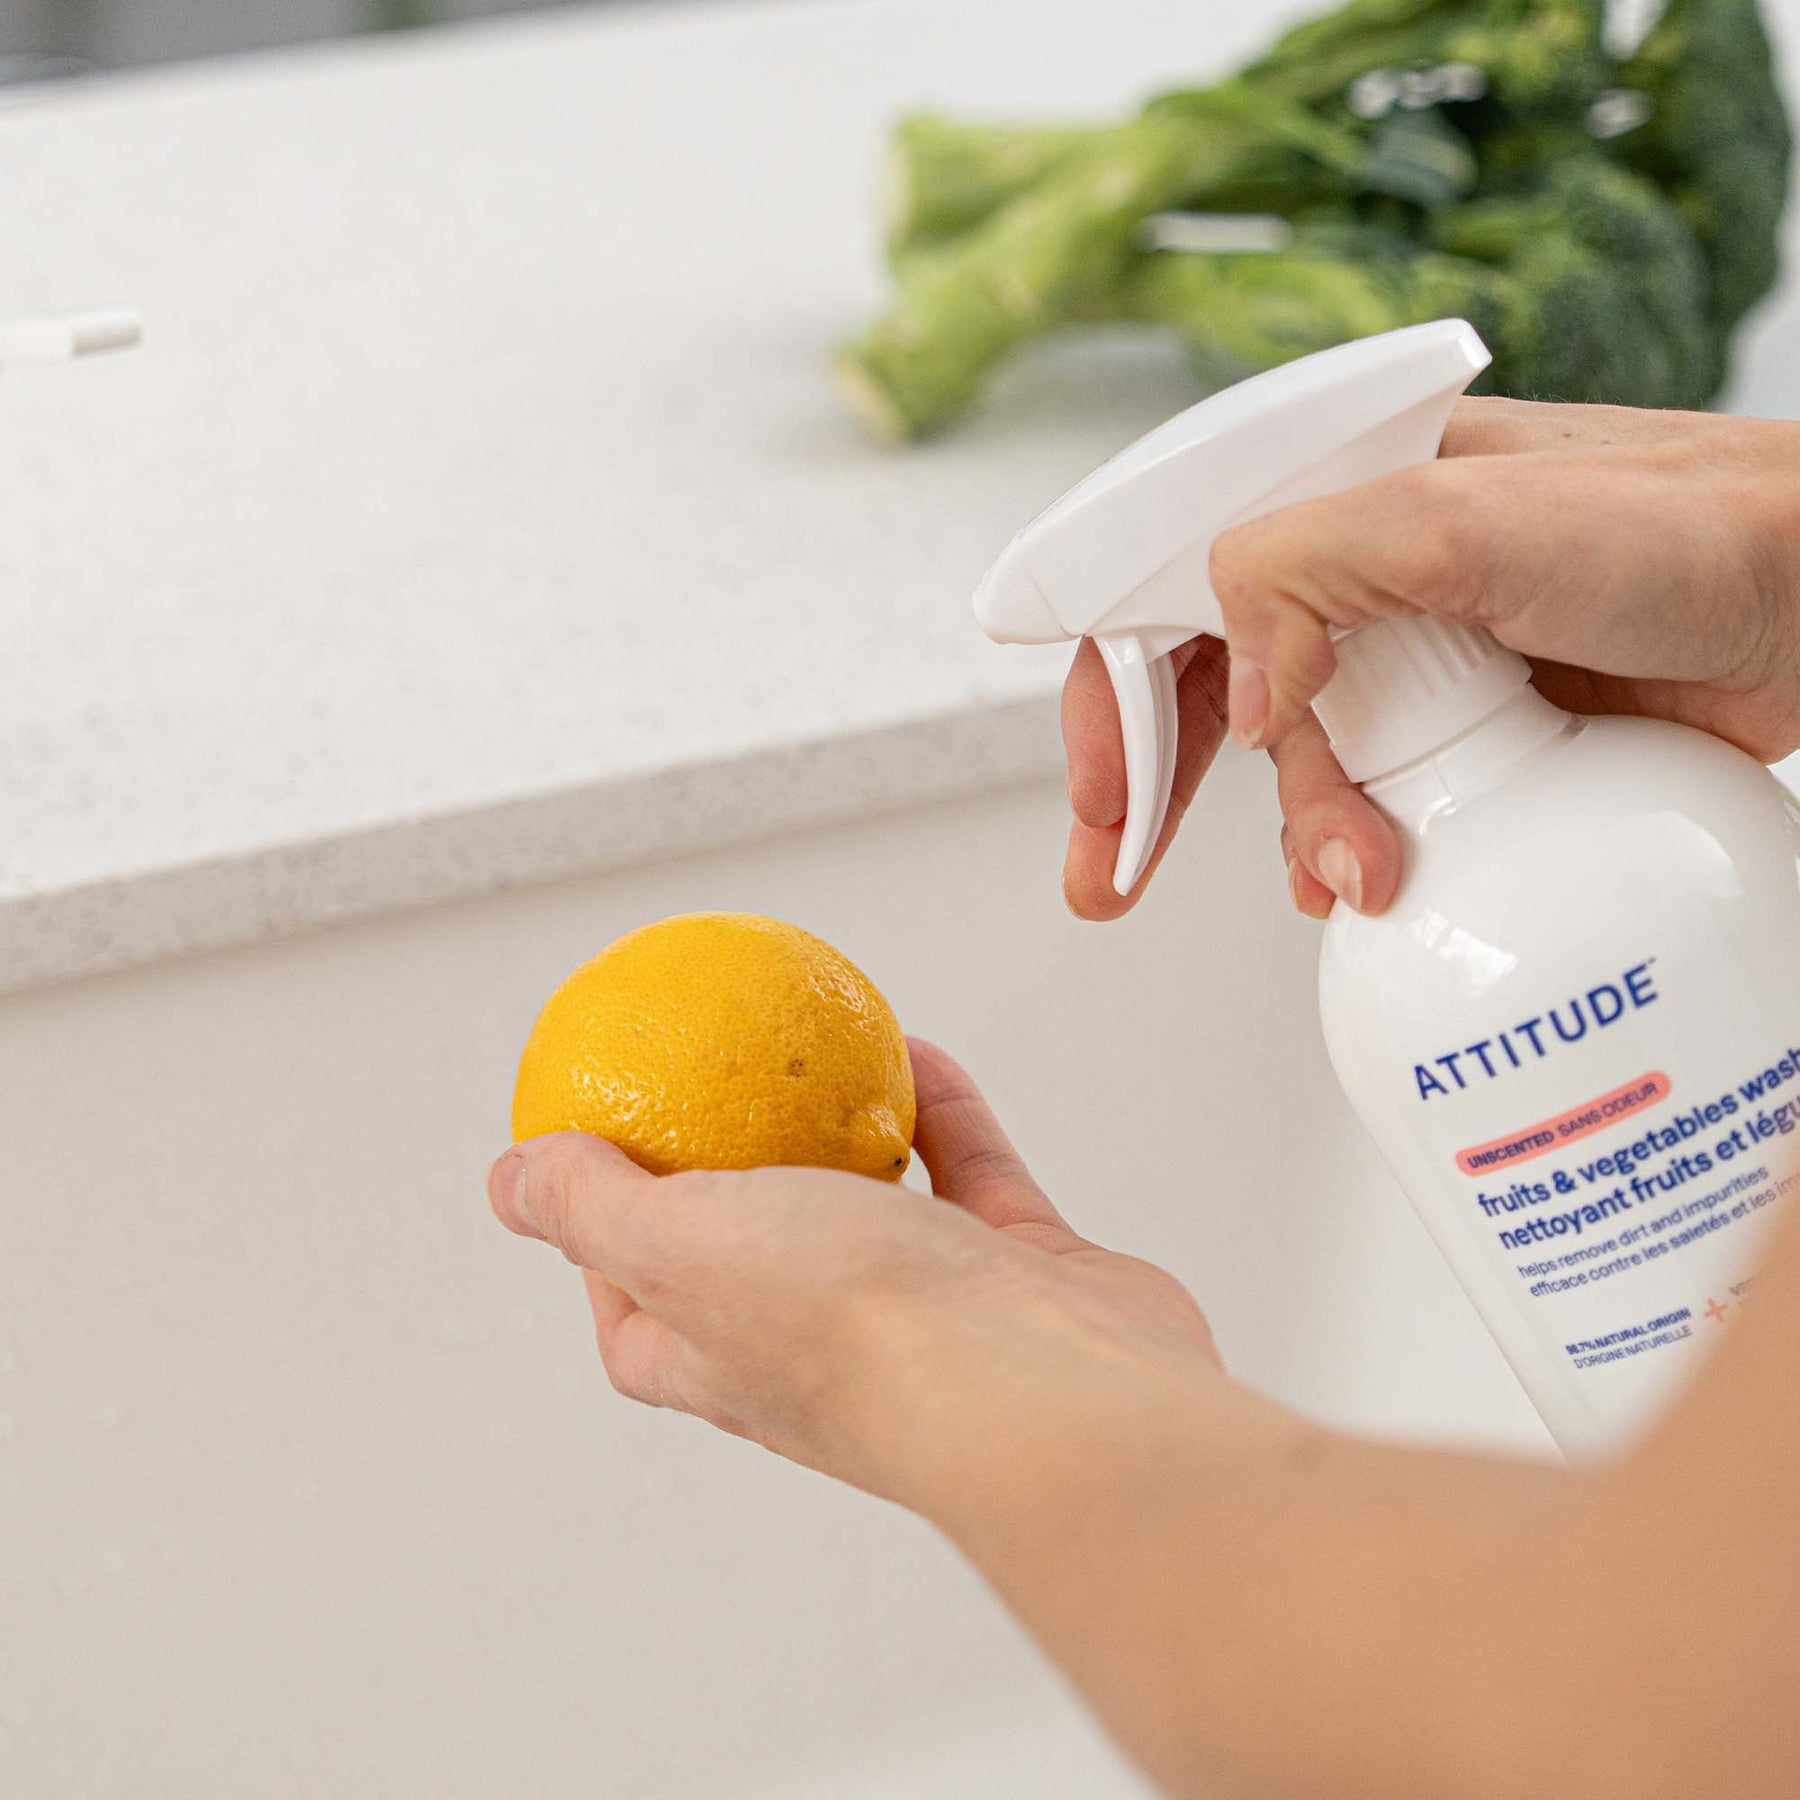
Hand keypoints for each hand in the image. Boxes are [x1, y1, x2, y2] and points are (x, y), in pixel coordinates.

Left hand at [486, 1039, 1217, 1508]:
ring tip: (812, 1054)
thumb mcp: (678, 1248)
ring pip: (872, 1208)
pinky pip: (970, 1172)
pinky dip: (941, 1111)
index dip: (604, 1249)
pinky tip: (914, 1049)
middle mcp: (821, 1347)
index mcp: (724, 1360)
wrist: (1050, 1388)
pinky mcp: (1017, 1276)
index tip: (596, 1160)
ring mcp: (928, 1314)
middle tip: (707, 1083)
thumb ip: (592, 1209)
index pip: (635, 1317)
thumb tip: (509, 1182)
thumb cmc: (855, 1330)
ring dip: (842, 1136)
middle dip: (728, 1180)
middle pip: (752, 1256)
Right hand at [1062, 398, 1799, 922]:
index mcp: (1337, 493)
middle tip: (1112, 877)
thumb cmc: (1682, 525)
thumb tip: (1246, 701)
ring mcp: (1415, 658)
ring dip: (1294, 832)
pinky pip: (1371, 800)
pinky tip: (1363, 881)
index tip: (1106, 793)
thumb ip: (1310, 574)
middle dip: (1150, 785)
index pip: (1174, 585)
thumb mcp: (1464, 520)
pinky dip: (1350, 847)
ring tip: (1348, 879)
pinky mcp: (1471, 732)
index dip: (1120, 688)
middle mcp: (1360, 575)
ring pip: (1294, 760)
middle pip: (1209, 683)